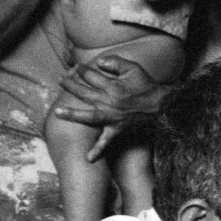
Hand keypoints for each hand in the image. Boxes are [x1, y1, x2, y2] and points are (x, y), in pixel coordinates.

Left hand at [51, 53, 167, 161]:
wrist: (163, 106)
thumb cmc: (147, 86)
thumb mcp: (134, 69)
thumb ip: (115, 62)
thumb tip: (98, 62)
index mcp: (113, 86)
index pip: (91, 76)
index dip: (82, 70)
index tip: (76, 67)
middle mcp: (110, 102)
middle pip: (84, 93)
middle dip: (70, 85)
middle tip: (60, 80)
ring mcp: (113, 118)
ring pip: (88, 117)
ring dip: (72, 115)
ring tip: (57, 113)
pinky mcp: (118, 129)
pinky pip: (107, 142)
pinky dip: (98, 150)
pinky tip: (88, 159)